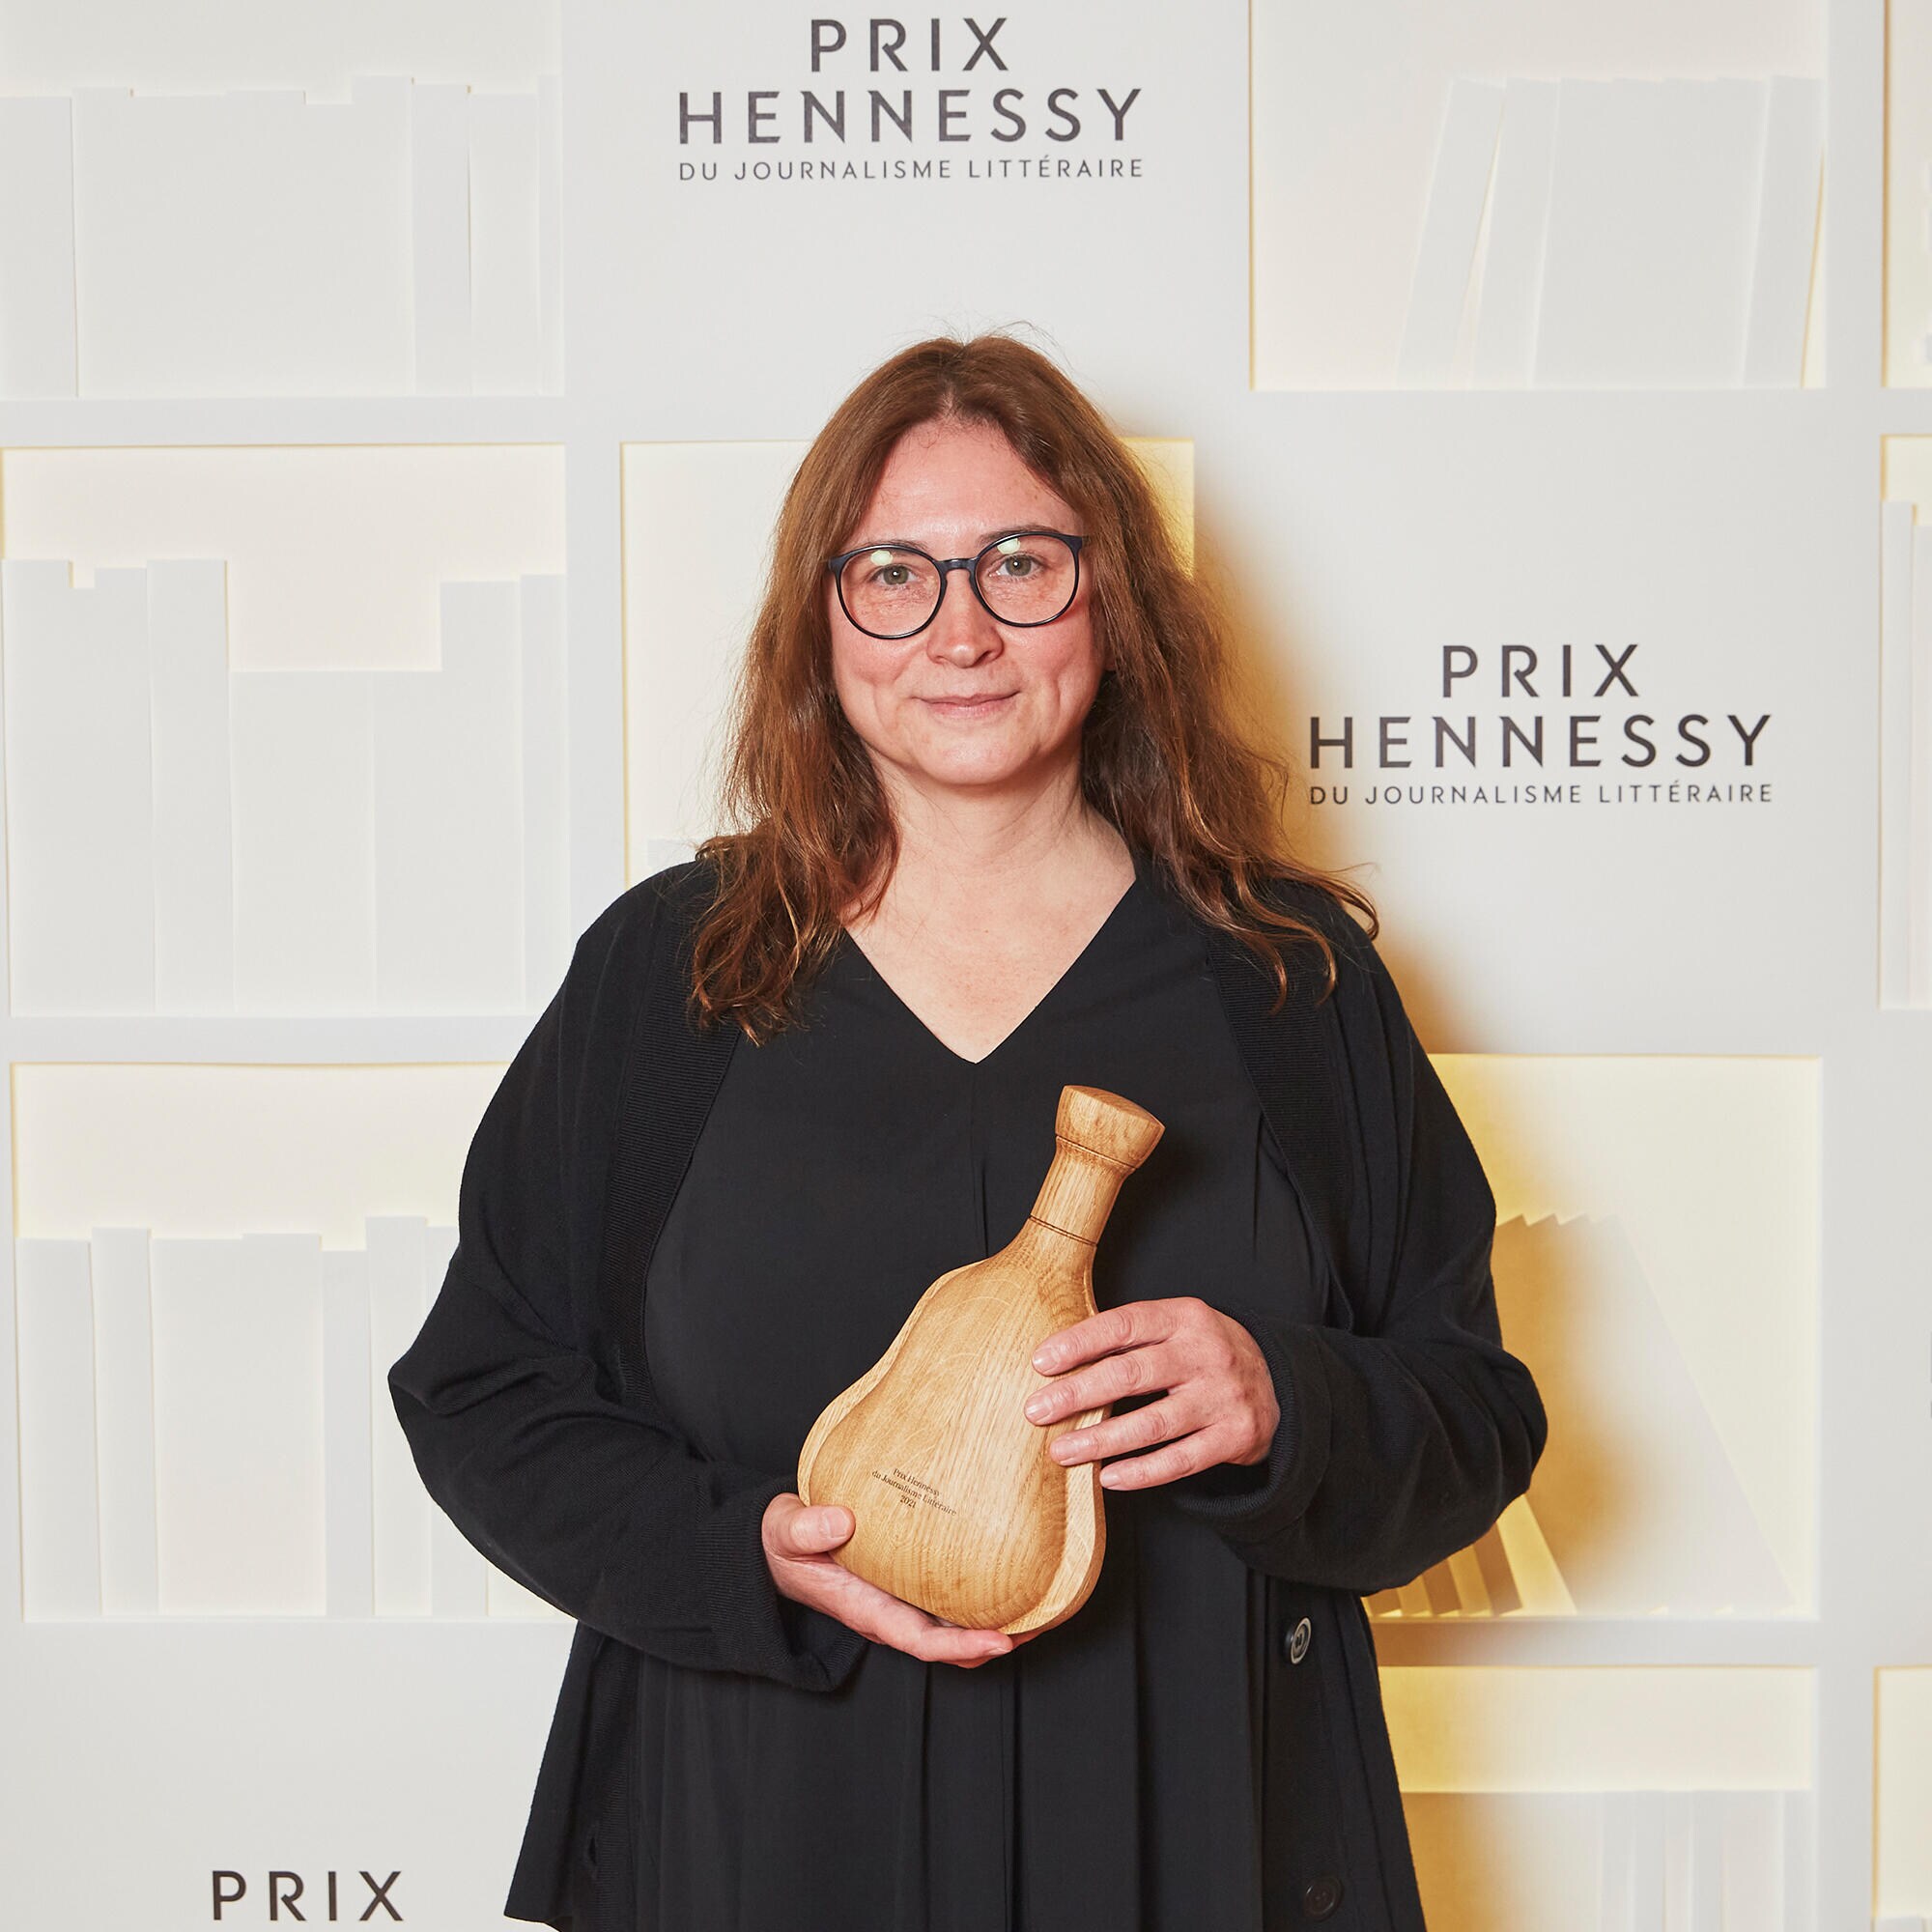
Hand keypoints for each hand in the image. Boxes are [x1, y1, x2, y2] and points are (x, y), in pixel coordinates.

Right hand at [761, 1491, 1042, 1665]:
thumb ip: (806, 1528)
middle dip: (1001, 1639)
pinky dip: (986, 1591)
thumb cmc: (784, 1542)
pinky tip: (1012, 1568)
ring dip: (1001, 1618)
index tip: (1003, 1639)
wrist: (780, 1543)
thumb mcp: (786, 1531)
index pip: (924, 1641)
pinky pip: (954, 1595)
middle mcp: (894, 1612)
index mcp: (869, 1610)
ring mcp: (905, 1599)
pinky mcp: (911, 1580)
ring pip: (960, 1622)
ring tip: (1045, 1598)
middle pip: (955, 1642)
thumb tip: (840, 1521)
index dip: (964, 1647)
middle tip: (1046, 1618)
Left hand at [1022, 1297, 1279, 1488]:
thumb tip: (1056, 1358)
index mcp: (1185, 1317)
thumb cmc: (1201, 1353)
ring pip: (1152, 1423)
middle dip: (1078, 1393)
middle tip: (1037, 1411)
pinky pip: (1181, 1460)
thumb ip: (1128, 1337)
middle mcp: (1207, 1354)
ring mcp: (1223, 1397)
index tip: (1040, 1363)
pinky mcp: (1235, 1437)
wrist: (1276, 1382)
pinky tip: (1107, 1477)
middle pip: (1132, 1374)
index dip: (1080, 1342)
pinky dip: (1141, 1472)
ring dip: (1101, 1440)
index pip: (1124, 1324)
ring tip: (1061, 1451)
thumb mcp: (1175, 1327)